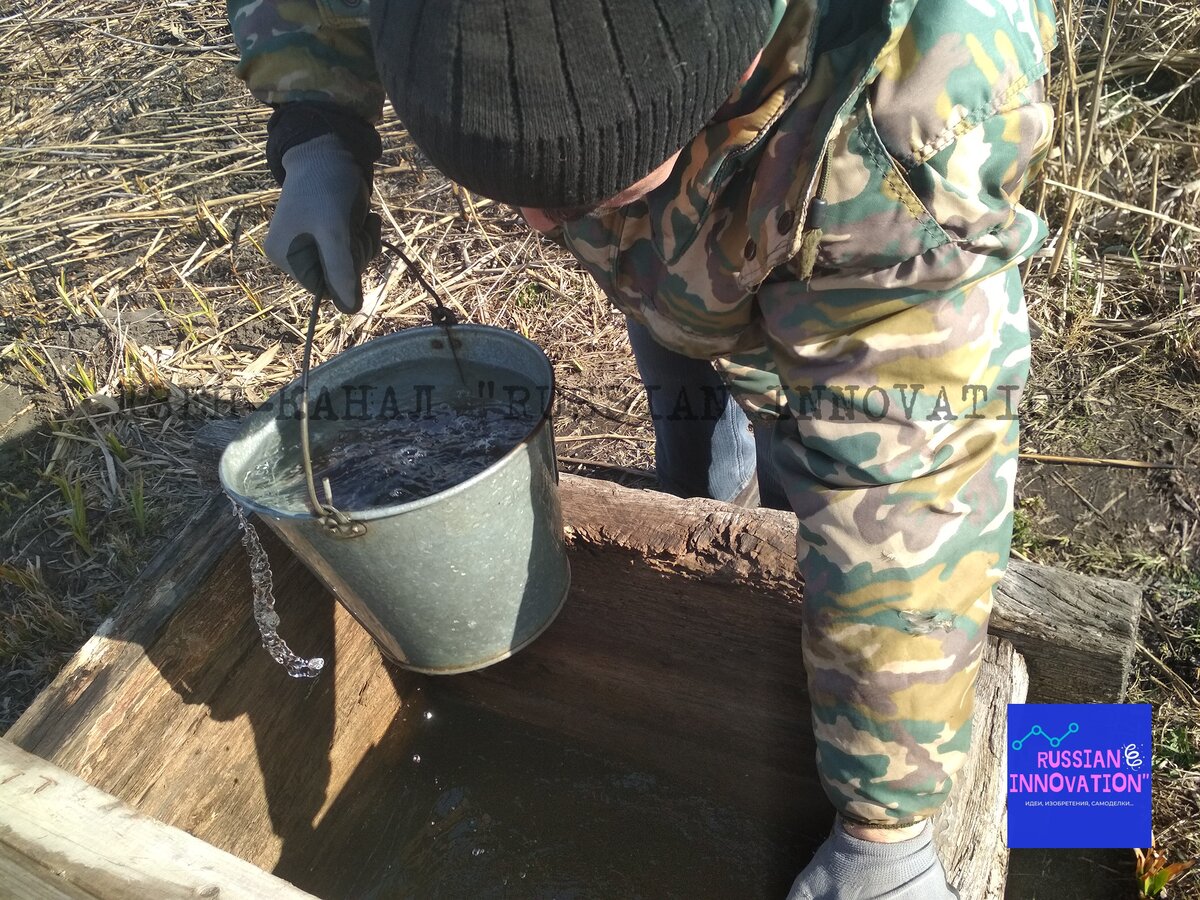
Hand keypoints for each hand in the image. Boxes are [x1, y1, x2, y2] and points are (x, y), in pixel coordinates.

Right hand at [264, 134, 380, 312]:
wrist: (332, 149)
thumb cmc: (327, 186)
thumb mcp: (334, 230)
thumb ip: (340, 270)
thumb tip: (351, 311)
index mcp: (285, 257)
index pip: (324, 289)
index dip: (345, 274)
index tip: (351, 246)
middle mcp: (295, 254)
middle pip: (340, 278)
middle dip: (356, 255)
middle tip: (356, 228)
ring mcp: (314, 245)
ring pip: (352, 265)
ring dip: (364, 244)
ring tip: (360, 219)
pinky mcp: (331, 234)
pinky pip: (355, 250)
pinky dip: (365, 236)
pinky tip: (364, 217)